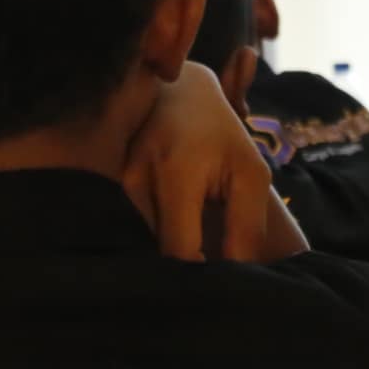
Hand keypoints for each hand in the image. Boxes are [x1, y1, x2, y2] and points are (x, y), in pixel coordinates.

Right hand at [122, 65, 305, 262]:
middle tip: (218, 253)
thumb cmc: (220, 131)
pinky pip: (147, 222)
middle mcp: (139, 180)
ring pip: (156, 238)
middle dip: (193, 261)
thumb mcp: (249, 172)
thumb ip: (246, 225)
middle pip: (165, 250)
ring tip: (201, 223)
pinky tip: (183, 212)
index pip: (179, 252)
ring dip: (179, 241)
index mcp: (175, 174)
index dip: (200, 273)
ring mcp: (123, 182)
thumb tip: (238, 272)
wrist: (177, 92)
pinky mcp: (119, 185)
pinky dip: (168, 226)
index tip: (222, 276)